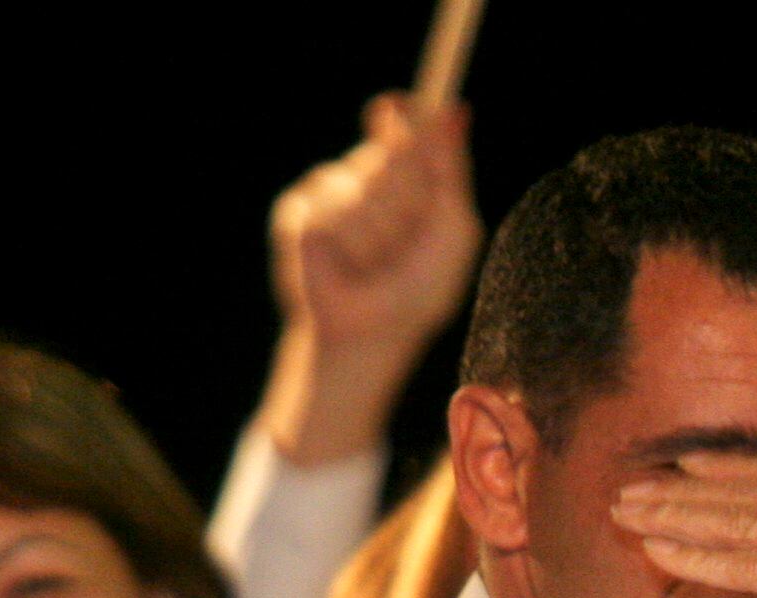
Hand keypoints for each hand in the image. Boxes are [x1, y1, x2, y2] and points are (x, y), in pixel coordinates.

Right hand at [263, 93, 481, 463]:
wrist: (373, 331)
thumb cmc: (421, 288)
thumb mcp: (454, 229)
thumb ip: (451, 172)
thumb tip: (457, 110)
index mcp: (405, 176)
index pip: (405, 124)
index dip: (407, 114)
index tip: (404, 108)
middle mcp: (366, 176)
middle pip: (389, 153)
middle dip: (406, 196)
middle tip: (409, 236)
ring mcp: (330, 191)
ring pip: (360, 185)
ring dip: (379, 230)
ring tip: (378, 263)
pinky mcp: (299, 212)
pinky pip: (328, 208)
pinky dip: (348, 242)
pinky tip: (346, 266)